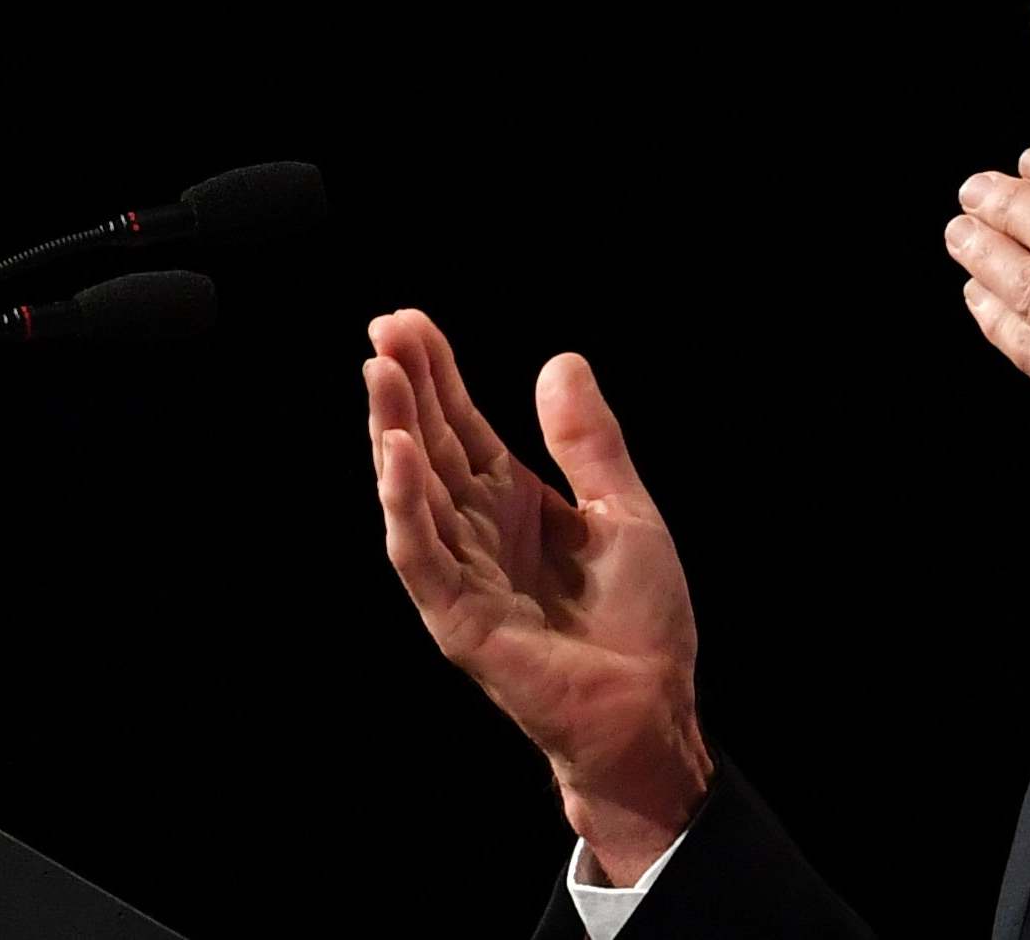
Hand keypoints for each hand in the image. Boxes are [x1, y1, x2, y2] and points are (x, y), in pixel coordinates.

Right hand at [364, 308, 710, 883]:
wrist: (651, 708)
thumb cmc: (640, 622)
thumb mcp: (624, 508)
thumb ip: (588, 441)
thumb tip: (560, 361)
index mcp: (515, 504)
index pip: (463, 427)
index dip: (436, 375)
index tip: (408, 322)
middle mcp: (479, 533)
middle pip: (431, 448)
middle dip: (405, 389)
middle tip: (384, 329)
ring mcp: (464, 575)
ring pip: (413, 493)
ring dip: (392, 434)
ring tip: (378, 374)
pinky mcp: (459, 619)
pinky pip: (422, 556)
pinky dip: (404, 507)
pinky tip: (397, 456)